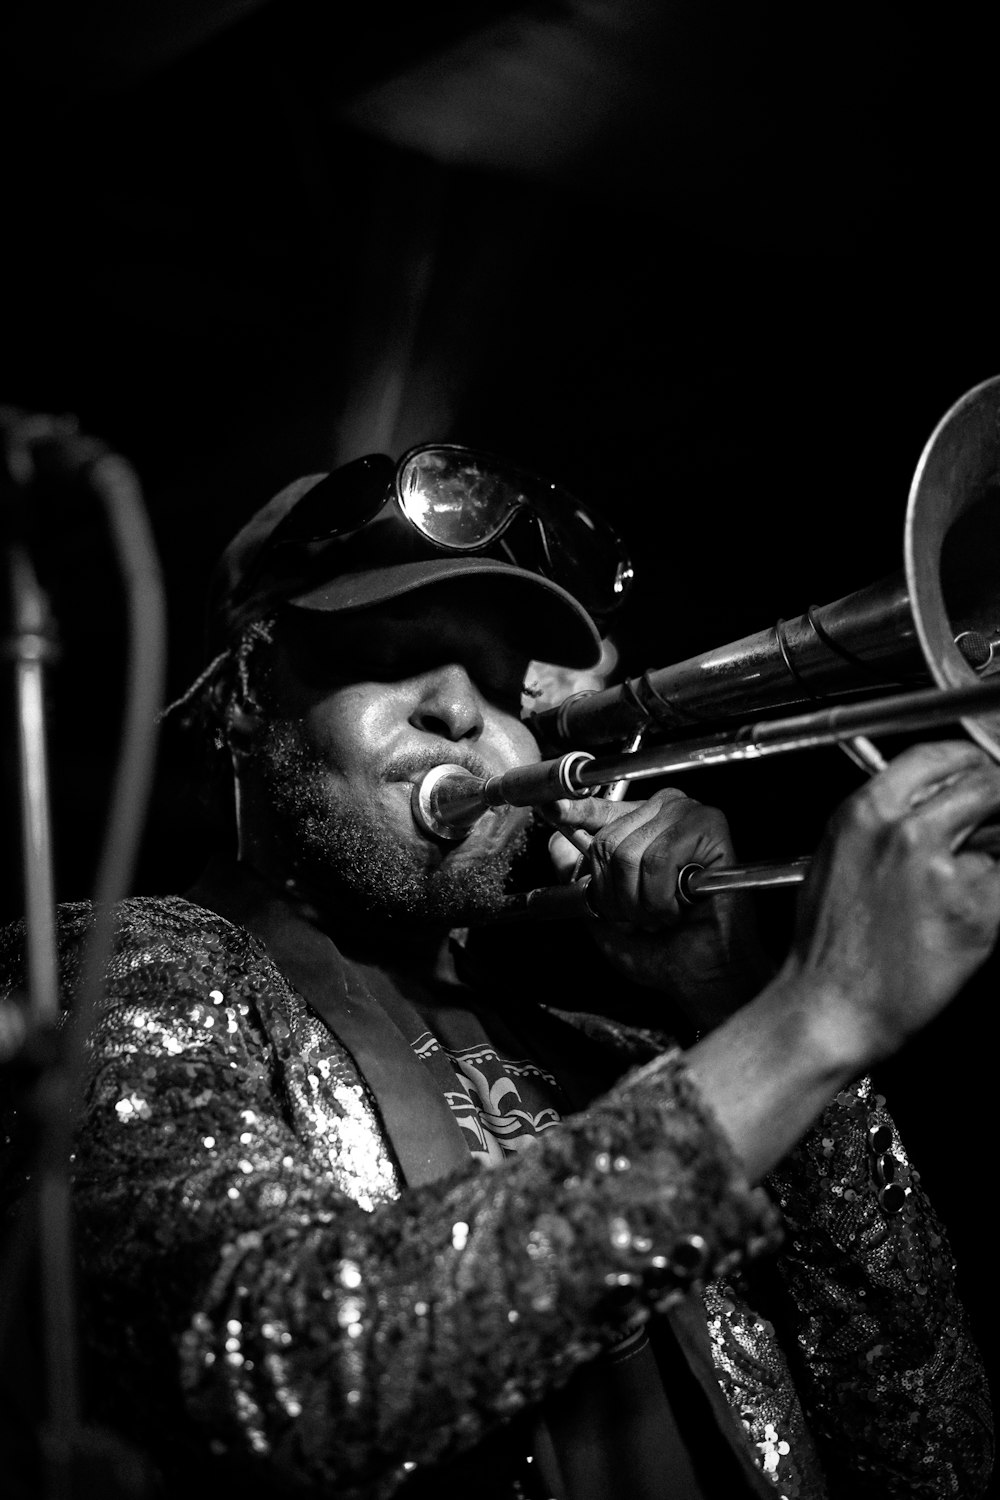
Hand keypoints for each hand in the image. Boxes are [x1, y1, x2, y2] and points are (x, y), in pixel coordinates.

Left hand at [544, 787, 771, 1029]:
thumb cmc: (660, 948)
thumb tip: (555, 844)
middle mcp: (663, 812)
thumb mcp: (603, 912)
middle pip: (606, 842)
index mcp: (639, 826)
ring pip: (630, 854)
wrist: (704, 975)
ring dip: (640, 902)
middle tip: (641, 915)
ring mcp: (688, 815)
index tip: (551, 809)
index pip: (596, 810)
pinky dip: (662, 898)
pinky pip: (659, 860)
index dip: (573, 811)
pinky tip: (681, 907)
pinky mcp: (710, 828)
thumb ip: (580, 877)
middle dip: (616, 894)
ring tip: (663, 914)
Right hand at [781, 739, 999, 1070]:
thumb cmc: (830, 943)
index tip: (980, 772)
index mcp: (865, 812)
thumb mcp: (838, 856)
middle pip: (983, 784)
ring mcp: (945, 870)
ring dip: (995, 849)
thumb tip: (936, 799)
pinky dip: (995, 894)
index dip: (969, 763)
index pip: (938, 755)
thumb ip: (885, 819)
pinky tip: (965, 915)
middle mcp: (905, 832)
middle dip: (995, 802)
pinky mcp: (979, 911)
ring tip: (967, 880)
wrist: (832, 1007)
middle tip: (991, 825)